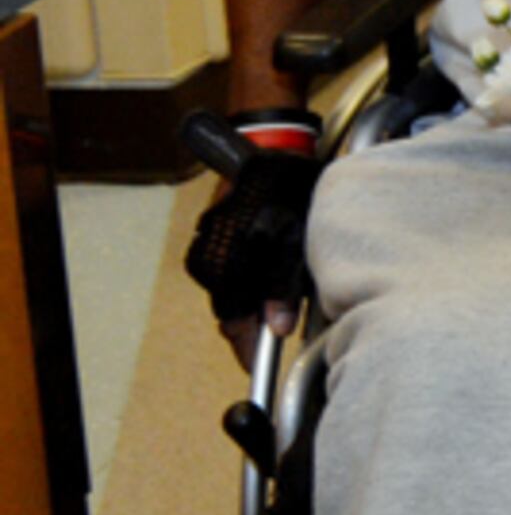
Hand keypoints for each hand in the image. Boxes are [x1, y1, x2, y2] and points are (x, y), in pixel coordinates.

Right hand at [183, 108, 322, 353]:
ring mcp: (211, 248)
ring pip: (232, 294)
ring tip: (280, 316)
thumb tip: (278, 328)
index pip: (233, 324)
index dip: (247, 351)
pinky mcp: (216, 237)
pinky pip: (232, 273)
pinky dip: (250, 284)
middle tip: (279, 341)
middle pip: (231, 312)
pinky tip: (271, 285)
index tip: (258, 369)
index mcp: (228, 264)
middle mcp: (212, 259)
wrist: (269, 145)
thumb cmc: (288, 188)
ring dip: (253, 306)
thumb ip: (285, 287)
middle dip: (253, 330)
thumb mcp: (296, 240)